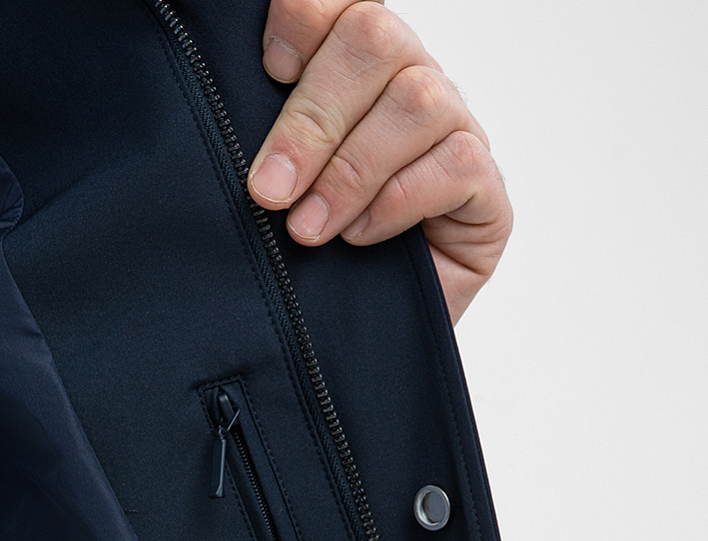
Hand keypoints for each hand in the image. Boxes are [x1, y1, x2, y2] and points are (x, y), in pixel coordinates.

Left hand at [248, 0, 511, 323]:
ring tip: (309, 230)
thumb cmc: (318, 260)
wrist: (361, 340)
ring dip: (350, 170)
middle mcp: (410, 79)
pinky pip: (454, 163)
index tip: (267, 69)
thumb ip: (268, 129)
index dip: (303, 17)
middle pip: (374, 37)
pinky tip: (361, 236)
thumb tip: (221, 98)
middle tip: (268, 189)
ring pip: (416, 100)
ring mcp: (455, 128)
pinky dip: (397, 200)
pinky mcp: (486, 186)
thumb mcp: (279, 186)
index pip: (340, 2)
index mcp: (357, 62)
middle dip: (312, 117)